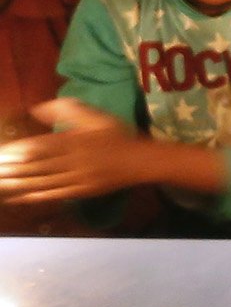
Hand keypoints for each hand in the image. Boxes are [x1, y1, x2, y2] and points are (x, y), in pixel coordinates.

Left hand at [0, 97, 159, 202]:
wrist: (141, 161)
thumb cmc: (117, 136)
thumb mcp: (96, 117)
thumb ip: (68, 110)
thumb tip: (38, 108)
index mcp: (77, 140)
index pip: (42, 146)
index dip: (20, 151)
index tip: (2, 153)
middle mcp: (75, 160)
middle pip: (39, 166)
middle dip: (14, 170)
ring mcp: (78, 178)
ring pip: (44, 182)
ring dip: (20, 184)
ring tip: (1, 184)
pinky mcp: (81, 191)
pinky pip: (56, 194)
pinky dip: (36, 197)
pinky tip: (20, 197)